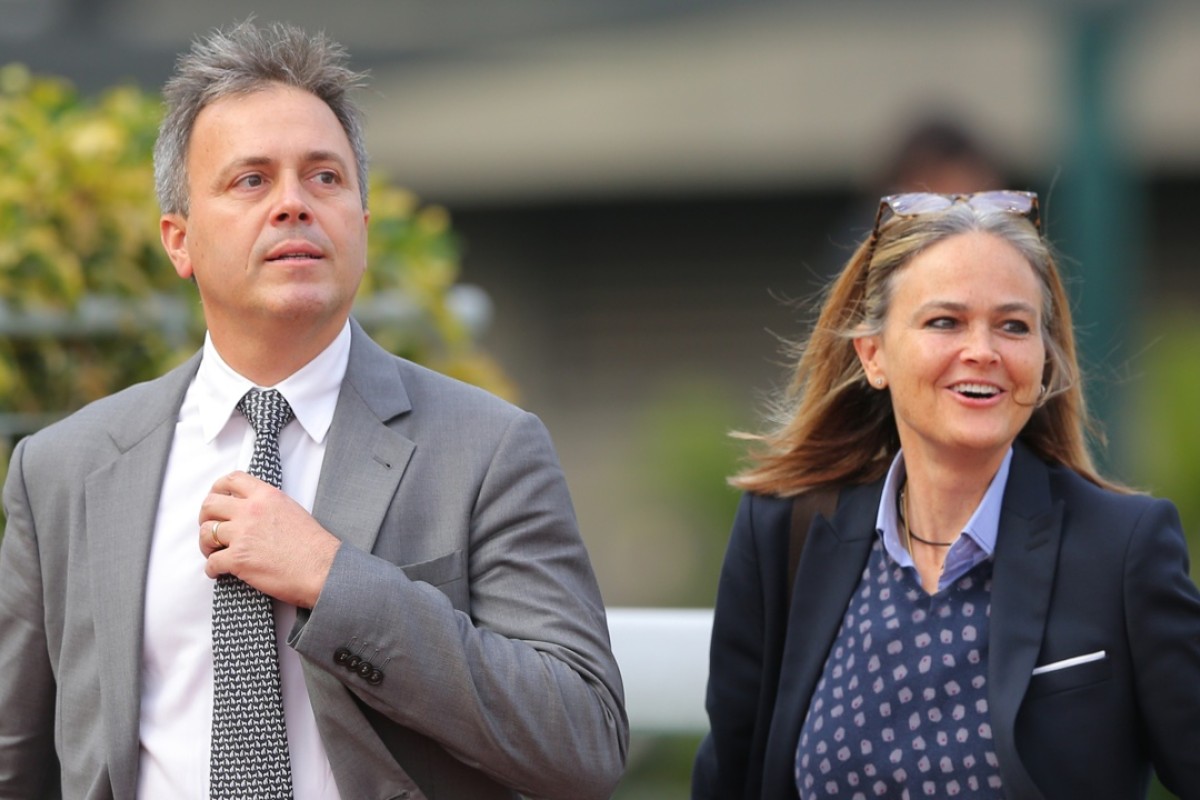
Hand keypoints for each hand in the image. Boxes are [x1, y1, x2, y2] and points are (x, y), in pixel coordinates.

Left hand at [198, 471, 339, 607]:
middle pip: (210, 504)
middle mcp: (251, 511)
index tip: (216, 497)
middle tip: (210, 528)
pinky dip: (212, 569)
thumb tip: (251, 510)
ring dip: (206, 544)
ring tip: (214, 552)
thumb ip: (268, 505)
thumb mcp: (292, 510)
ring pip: (206, 533)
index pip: (232, 480)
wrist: (322, 569)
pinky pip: (211, 562)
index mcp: (266, 496)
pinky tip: (219, 572)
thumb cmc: (313, 545)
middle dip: (205, 517)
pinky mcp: (238, 559)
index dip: (217, 488)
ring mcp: (242, 535)